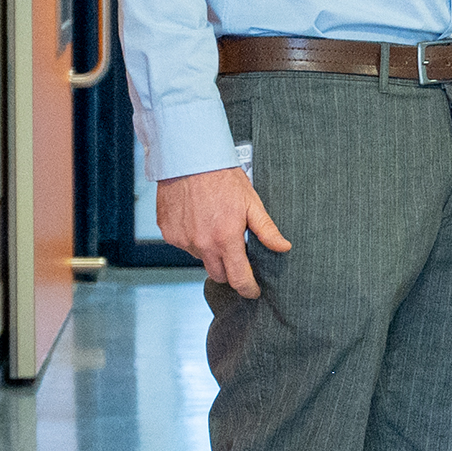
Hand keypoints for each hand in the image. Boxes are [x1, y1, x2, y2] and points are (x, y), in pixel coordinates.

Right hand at [159, 164, 291, 300]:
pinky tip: (198, 220)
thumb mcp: (252, 203)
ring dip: (210, 251)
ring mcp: (182, 240)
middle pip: (218, 274)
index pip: (238, 278)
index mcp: (225, 239)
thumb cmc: (222, 178)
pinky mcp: (168, 232)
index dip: (248, 288)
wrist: (189, 160)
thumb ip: (266, 230)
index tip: (253, 290)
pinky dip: (193, 238)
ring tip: (215, 226)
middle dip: (229, 271)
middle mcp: (202, 244)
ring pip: (200, 258)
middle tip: (237, 255)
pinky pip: (184, 245)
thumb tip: (283, 247)